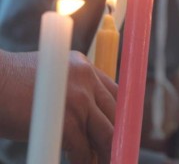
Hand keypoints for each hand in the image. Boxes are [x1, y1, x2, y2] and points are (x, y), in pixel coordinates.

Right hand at [0, 49, 116, 163]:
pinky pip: (83, 148)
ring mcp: (78, 98)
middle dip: (116, 137)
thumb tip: (91, 122)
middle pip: (115, 113)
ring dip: (104, 154)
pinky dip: (83, 161)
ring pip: (105, 133)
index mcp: (85, 67)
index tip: (121, 132)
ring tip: (99, 162)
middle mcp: (86, 78)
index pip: (116, 93)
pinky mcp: (66, 120)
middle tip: (114, 154)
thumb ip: (75, 90)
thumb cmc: (16, 88)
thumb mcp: (53, 79)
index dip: (120, 116)